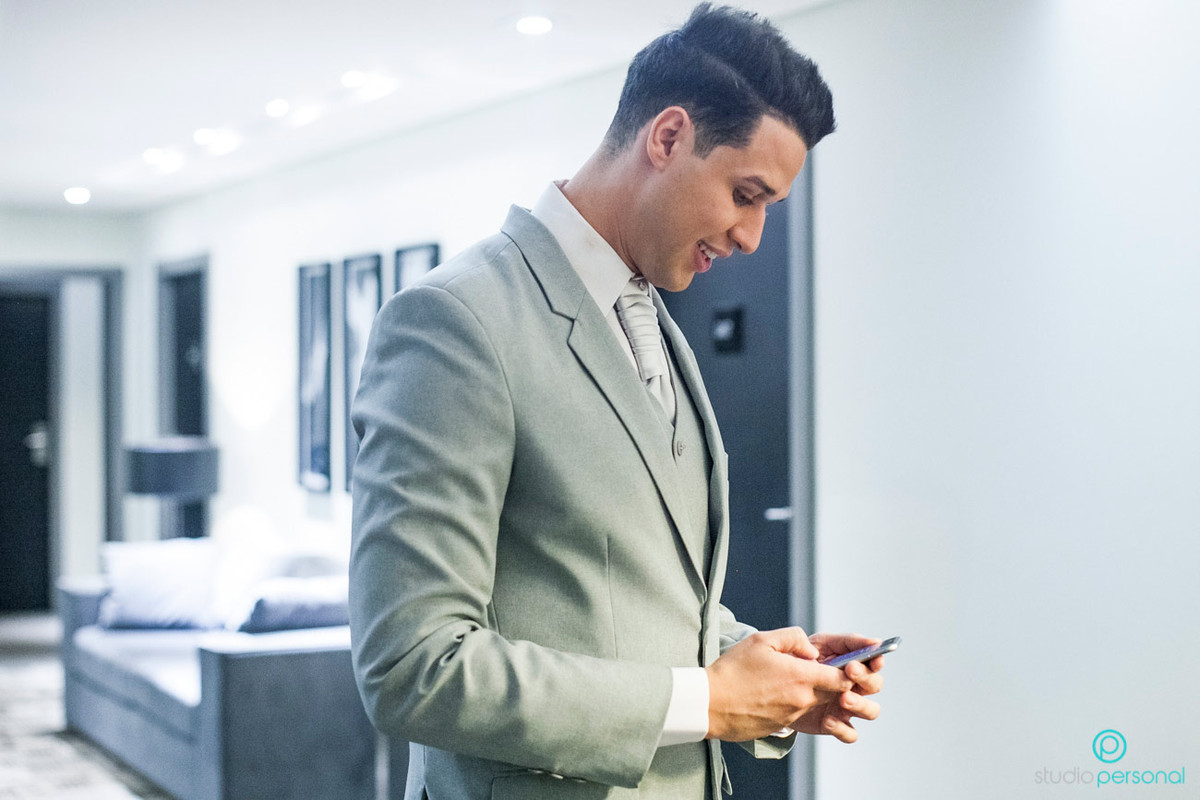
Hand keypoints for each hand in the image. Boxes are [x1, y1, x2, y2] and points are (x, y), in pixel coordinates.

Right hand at [705, 627, 852, 741]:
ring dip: (811, 692)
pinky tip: (773, 691)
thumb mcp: (762, 640)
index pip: (844, 679)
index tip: (844, 663)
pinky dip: (793, 702)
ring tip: (789, 678)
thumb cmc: (733, 670)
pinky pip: (797, 713)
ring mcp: (792, 716)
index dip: (849, 672)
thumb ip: (794, 638)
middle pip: (835, 694)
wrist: (710, 704)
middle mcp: (802, 700)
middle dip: (834, 682)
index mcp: (801, 678)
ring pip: (815, 703)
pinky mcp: (781, 726)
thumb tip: (812, 651)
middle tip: (820, 667)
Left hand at [790, 633, 885, 742]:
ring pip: (871, 711)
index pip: (875, 662)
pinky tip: (827, 719)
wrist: (779, 682)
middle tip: (849, 672)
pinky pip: (850, 734)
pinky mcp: (835, 724)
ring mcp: (846, 707)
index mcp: (855, 664)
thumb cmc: (805, 658)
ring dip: (861, 704)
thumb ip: (848, 641)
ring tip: (843, 699)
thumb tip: (873, 641)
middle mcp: (855, 686)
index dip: (878, 661)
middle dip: (866, 678)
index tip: (874, 660)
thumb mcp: (823, 643)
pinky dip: (842, 729)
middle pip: (875, 685)